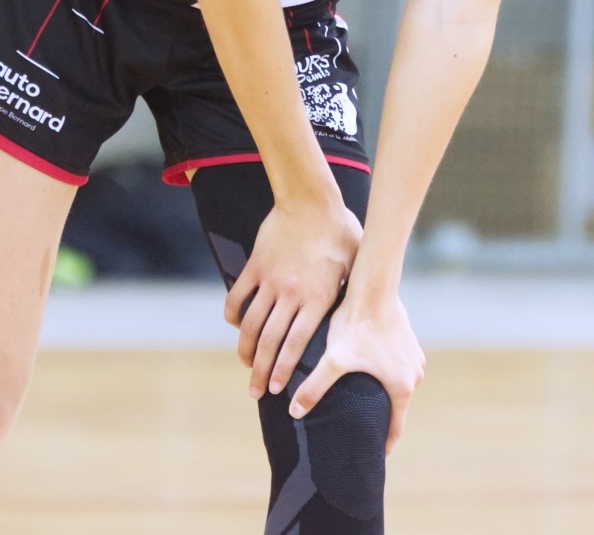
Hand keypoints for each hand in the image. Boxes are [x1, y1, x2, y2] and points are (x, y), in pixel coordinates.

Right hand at [226, 198, 361, 400]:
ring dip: (246, 349)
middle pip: (271, 342)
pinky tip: (236, 326)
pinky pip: (238, 296)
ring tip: (246, 365)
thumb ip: (350, 296)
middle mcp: (292, 294)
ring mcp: (271, 280)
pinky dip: (234, 314)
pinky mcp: (255, 266)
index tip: (278, 390)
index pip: (296, 345)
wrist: (311, 201)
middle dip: (262, 371)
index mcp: (318, 299)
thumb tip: (359, 321)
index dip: (284, 370)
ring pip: (251, 324)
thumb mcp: (354, 268)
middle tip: (256, 392)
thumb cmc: (340, 233)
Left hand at [289, 293, 424, 453]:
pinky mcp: (408, 340)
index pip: (395, 428)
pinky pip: (397, 362)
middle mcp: (415, 375)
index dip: (382, 444)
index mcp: (402, 387)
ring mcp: (414, 356)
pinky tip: (368, 366)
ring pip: (397, 381)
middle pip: (396, 404)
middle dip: (379, 415)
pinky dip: (384, 368)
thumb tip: (294, 412)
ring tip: (363, 396)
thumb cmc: (356, 323)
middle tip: (362, 427)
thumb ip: (315, 387)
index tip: (372, 456)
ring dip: (382, 388)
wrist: (373, 285)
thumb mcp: (334, 359)